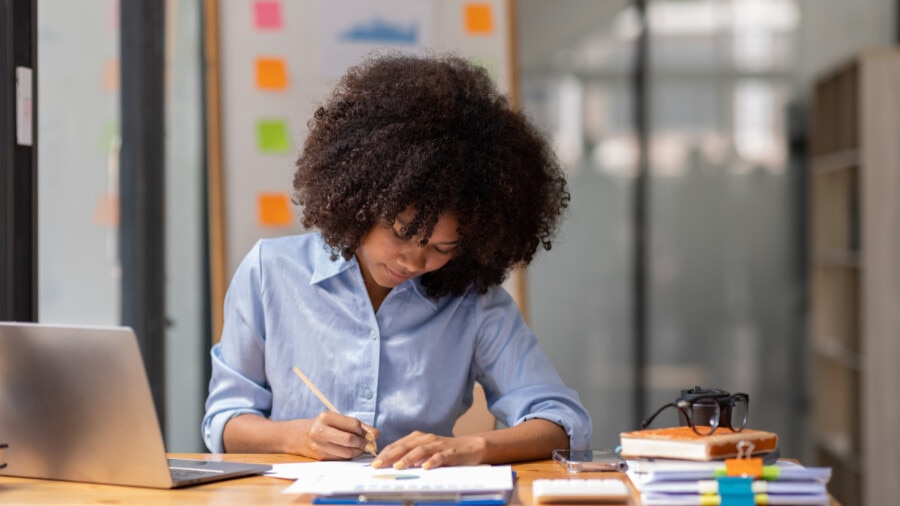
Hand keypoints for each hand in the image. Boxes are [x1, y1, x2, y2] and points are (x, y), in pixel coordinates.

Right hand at [293, 411, 378, 459]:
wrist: (297, 436)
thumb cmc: (322, 425)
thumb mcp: (336, 420)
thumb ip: (356, 425)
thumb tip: (376, 435)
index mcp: (326, 417)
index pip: (353, 424)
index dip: (365, 431)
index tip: (371, 434)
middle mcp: (321, 431)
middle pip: (350, 439)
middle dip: (363, 443)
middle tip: (369, 444)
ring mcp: (319, 445)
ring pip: (347, 452)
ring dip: (359, 452)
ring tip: (361, 448)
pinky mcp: (320, 457)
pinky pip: (341, 458)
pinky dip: (350, 456)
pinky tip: (352, 452)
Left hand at [371, 431, 485, 469]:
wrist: (470, 447)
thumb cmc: (445, 451)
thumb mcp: (425, 452)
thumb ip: (411, 456)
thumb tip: (391, 465)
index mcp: (418, 438)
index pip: (398, 445)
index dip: (385, 453)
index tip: (373, 463)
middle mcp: (426, 439)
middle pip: (405, 446)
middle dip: (390, 456)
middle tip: (378, 465)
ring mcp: (438, 445)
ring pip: (420, 451)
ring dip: (408, 458)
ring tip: (397, 466)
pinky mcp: (450, 452)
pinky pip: (440, 457)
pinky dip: (432, 461)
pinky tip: (425, 467)